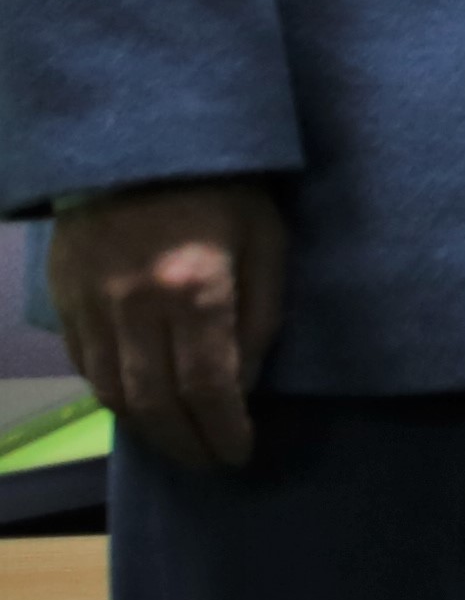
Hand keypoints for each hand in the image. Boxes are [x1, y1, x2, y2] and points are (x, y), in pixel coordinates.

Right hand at [48, 178, 287, 470]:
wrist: (138, 138)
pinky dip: (111, 393)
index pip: (207, 387)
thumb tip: (245, 384)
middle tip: (210, 461)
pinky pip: (84, 363)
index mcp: (195, 289)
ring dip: (146, 427)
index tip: (240, 453)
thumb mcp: (267, 241)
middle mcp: (135, 304)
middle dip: (185, 442)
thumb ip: (260, 316)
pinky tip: (137, 403)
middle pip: (154, 401)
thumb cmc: (224, 186)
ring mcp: (90, 301)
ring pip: (111, 390)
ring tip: (177, 441)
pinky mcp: (62, 294)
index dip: (224, 430)